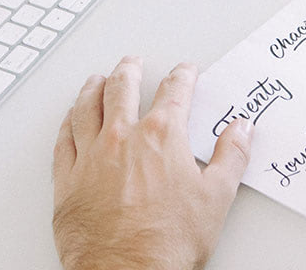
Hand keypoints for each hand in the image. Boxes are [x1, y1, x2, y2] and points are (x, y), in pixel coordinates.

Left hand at [52, 57, 253, 269]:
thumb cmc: (167, 242)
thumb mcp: (216, 198)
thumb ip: (232, 156)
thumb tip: (242, 130)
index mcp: (162, 136)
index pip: (175, 91)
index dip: (183, 77)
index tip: (185, 71)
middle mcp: (123, 138)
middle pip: (122, 88)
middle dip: (130, 70)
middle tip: (133, 62)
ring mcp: (91, 157)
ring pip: (87, 108)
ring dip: (93, 88)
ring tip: (96, 79)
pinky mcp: (68, 180)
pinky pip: (63, 140)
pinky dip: (67, 123)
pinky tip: (70, 118)